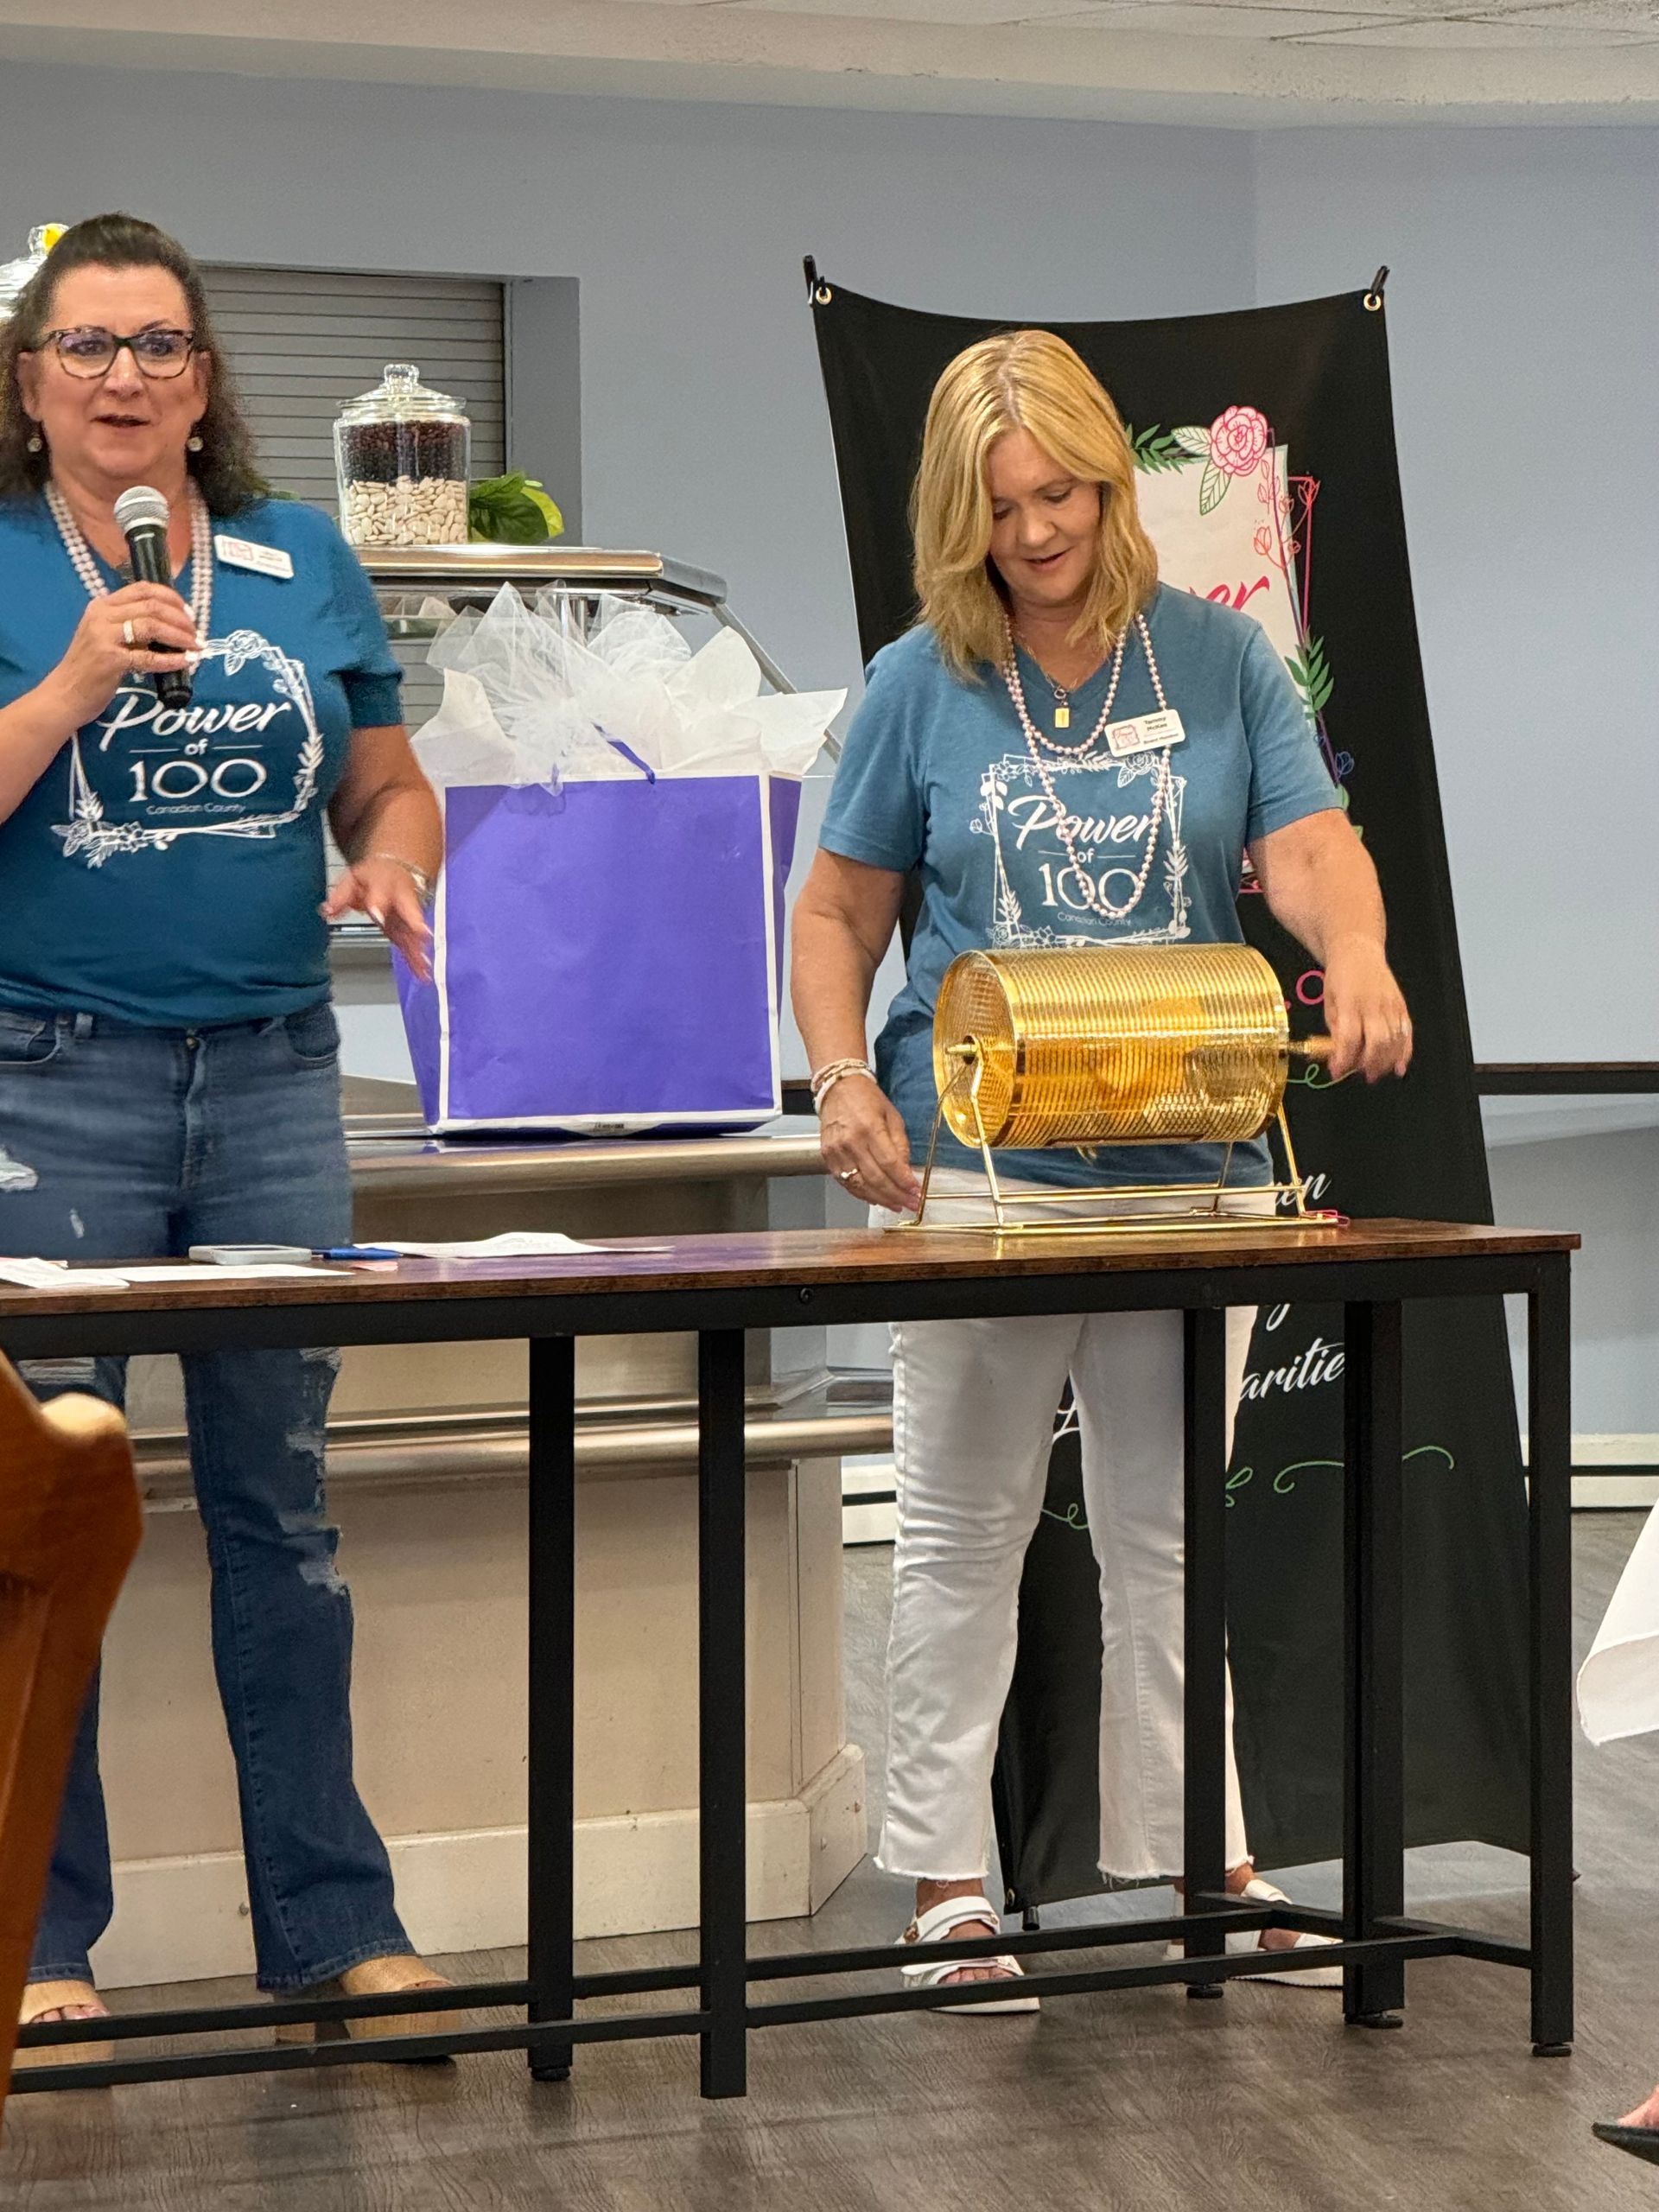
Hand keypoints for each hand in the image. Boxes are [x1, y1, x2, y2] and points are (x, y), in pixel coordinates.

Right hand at [41, 584, 197, 729]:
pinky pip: (149, 657)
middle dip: (181, 618)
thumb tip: (172, 625)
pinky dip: (172, 659)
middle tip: (196, 633)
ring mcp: (104, 637)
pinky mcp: (110, 660)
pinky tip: (187, 661)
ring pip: (152, 625)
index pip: (142, 589)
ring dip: (180, 636)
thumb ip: (131, 626)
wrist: (65, 694)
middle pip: (152, 606)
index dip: (171, 597)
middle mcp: (102, 615)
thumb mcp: (107, 637)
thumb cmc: (90, 667)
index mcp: (102, 605)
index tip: (189, 612)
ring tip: (196, 646)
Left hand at [322, 857, 433, 980]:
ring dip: (418, 949)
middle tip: (419, 936)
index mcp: (384, 884)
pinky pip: (412, 945)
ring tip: (422, 966)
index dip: (378, 905)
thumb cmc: (375, 876)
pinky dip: (418, 960)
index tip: (376, 915)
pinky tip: (422, 974)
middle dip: (412, 925)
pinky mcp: (408, 930)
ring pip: (413, 932)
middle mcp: (400, 901)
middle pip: (407, 913)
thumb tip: (328, 911)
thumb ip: (341, 896)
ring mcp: (406, 917)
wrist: (399, 871)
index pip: (380, 894)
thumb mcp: (353, 879)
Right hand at [819, 1073, 922, 1214]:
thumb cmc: (866, 1099)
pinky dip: (862, 1194)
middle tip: (911, 1203)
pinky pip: (846, 1183)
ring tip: (896, 1204)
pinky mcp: (828, 1158)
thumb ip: (900, 1145)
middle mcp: (851, 1142)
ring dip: (881, 1199)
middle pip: (875, 1178)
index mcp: (870, 1128)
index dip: (904, 1181)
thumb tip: (907, 1172)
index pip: (890, 1163)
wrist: (837, 1089)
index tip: (916, 1191)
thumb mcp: (892, 1116)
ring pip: (860, 1185)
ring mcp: (836, 1152)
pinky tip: (876, 1198)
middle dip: (896, 1194)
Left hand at [1321, 938, 1412, 1083]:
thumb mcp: (1329, 1002)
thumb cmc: (1340, 977)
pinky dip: (1405, 1052)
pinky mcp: (1402, 1006)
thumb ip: (1336, 1029)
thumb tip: (1340, 1056)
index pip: (1350, 1038)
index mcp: (1351, 1003)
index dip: (1344, 1059)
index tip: (1336, 1070)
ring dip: (1386, 1062)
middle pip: (1377, 1042)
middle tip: (1361, 1075)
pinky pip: (1407, 1033)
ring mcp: (1391, 1005)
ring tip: (1375, 1073)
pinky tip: (1399, 1066)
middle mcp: (1374, 1004)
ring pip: (1394, 1040)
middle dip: (1369, 1064)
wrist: (1359, 951)